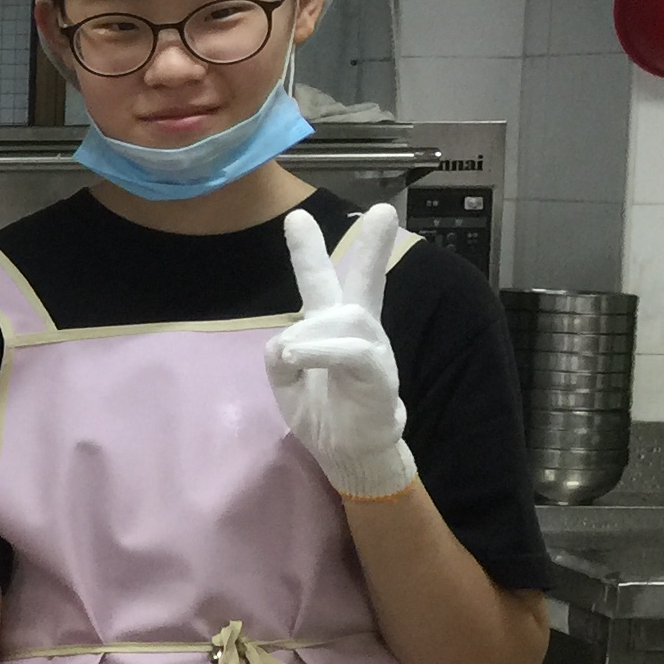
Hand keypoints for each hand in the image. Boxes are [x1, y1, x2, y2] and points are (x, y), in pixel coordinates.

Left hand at [267, 204, 414, 500]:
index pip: (323, 282)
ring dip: (311, 335)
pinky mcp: (378, 376)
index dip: (311, 250)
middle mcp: (357, 330)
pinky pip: (354, 352)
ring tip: (293, 357)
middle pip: (363, 281)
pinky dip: (323, 351)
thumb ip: (279, 357)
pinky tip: (299, 357)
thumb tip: (284, 340)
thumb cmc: (320, 411)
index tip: (298, 216)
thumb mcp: (285, 381)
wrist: (347, 453)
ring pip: (345, 320)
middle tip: (384, 210)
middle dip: (373, 247)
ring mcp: (371, 350)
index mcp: (331, 327)